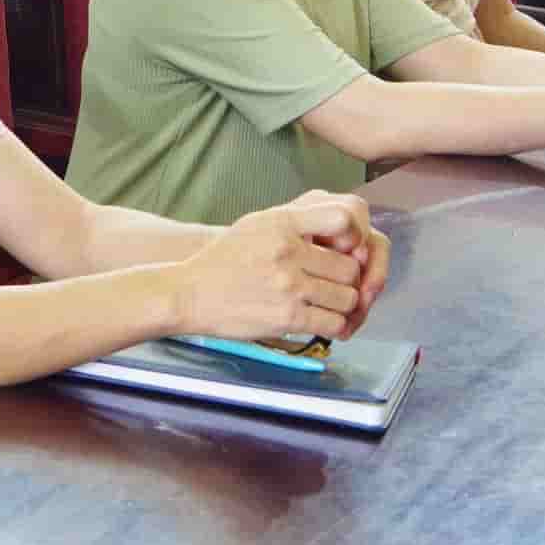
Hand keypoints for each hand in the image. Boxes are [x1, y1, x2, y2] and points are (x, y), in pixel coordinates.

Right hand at [174, 191, 389, 343]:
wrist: (190, 293)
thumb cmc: (224, 259)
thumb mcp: (257, 223)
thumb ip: (297, 220)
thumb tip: (344, 225)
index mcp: (282, 222)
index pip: (344, 218)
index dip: (354, 237)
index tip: (345, 249)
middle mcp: (288, 250)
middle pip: (350, 268)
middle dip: (347, 280)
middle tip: (334, 286)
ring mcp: (289, 285)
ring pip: (347, 297)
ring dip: (343, 305)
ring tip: (327, 305)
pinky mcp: (288, 316)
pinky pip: (334, 323)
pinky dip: (335, 326)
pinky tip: (322, 322)